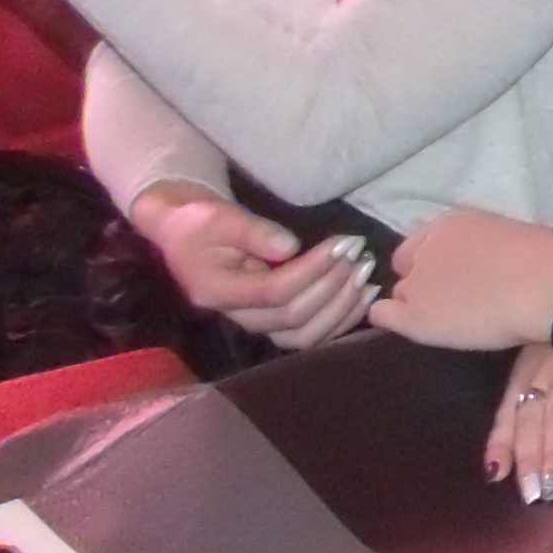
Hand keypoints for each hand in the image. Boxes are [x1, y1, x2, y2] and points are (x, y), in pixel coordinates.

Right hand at [131, 184, 376, 347]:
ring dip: (343, 307)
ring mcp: (257, 325)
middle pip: (294, 318)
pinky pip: (312, 335)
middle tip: (359, 253)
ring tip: (366, 274)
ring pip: (306, 335)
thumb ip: (252, 232)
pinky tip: (365, 296)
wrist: (186, 234)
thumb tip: (290, 247)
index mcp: (218, 292)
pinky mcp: (274, 323)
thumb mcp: (218, 217)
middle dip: (334, 285)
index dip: (315, 269)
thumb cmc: (199, 222)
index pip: (275, 291)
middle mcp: (238, 318)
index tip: (345, 241)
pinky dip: (342, 319)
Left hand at [368, 207, 552, 353]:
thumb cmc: (541, 261)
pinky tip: (409, 325)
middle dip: (423, 280)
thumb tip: (474, 262)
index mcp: (449, 224)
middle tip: (452, 298)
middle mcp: (425, 248)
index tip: (453, 274)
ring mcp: (417, 282)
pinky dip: (390, 319)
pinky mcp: (415, 315)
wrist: (543, 286)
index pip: (422, 243)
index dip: (434, 261)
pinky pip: (383, 315)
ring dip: (417, 302)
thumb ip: (476, 246)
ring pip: (402, 293)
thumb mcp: (501, 237)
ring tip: (445, 318)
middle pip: (408, 266)